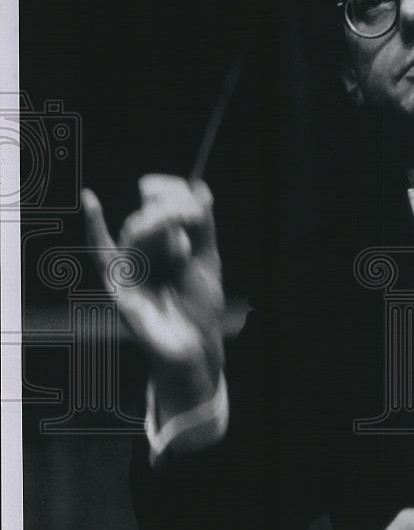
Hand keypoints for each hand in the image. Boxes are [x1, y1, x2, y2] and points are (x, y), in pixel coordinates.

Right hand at [81, 175, 224, 410]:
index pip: (163, 198)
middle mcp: (147, 247)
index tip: (193, 197)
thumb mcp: (208, 259)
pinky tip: (90, 200)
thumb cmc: (200, 306)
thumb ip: (203, 224)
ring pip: (136, 229)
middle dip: (171, 211)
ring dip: (160, 228)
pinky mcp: (118, 280)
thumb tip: (200, 186)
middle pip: (149, 210)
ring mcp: (131, 263)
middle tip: (189, 223)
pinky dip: (94, 225)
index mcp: (168, 238)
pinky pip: (101, 249)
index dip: (173, 190)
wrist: (194, 343)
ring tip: (181, 249)